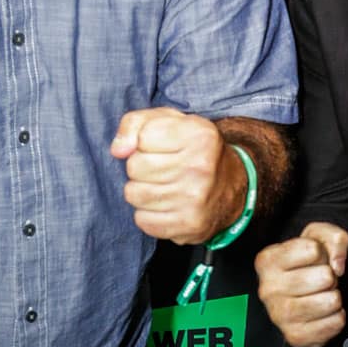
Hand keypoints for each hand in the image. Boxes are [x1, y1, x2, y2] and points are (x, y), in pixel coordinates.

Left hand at [112, 107, 241, 244]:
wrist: (229, 186)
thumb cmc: (192, 149)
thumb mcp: (169, 121)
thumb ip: (136, 123)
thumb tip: (118, 150)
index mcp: (198, 135)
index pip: (142, 137)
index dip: (144, 142)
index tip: (161, 145)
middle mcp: (200, 167)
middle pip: (134, 167)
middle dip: (140, 167)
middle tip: (160, 167)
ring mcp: (195, 199)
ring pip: (134, 195)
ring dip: (142, 191)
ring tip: (162, 185)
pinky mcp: (189, 225)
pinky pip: (143, 221)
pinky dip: (149, 214)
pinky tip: (166, 204)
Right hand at [254, 222, 347, 346]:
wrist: (302, 297)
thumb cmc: (309, 264)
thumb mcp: (319, 238)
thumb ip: (334, 237)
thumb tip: (337, 265)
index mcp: (267, 260)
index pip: (313, 249)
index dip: (322, 252)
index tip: (314, 259)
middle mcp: (267, 289)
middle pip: (325, 277)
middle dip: (330, 276)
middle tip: (320, 280)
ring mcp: (279, 315)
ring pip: (331, 301)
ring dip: (334, 297)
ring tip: (322, 295)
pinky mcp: (295, 336)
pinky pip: (334, 323)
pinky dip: (337, 317)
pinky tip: (325, 313)